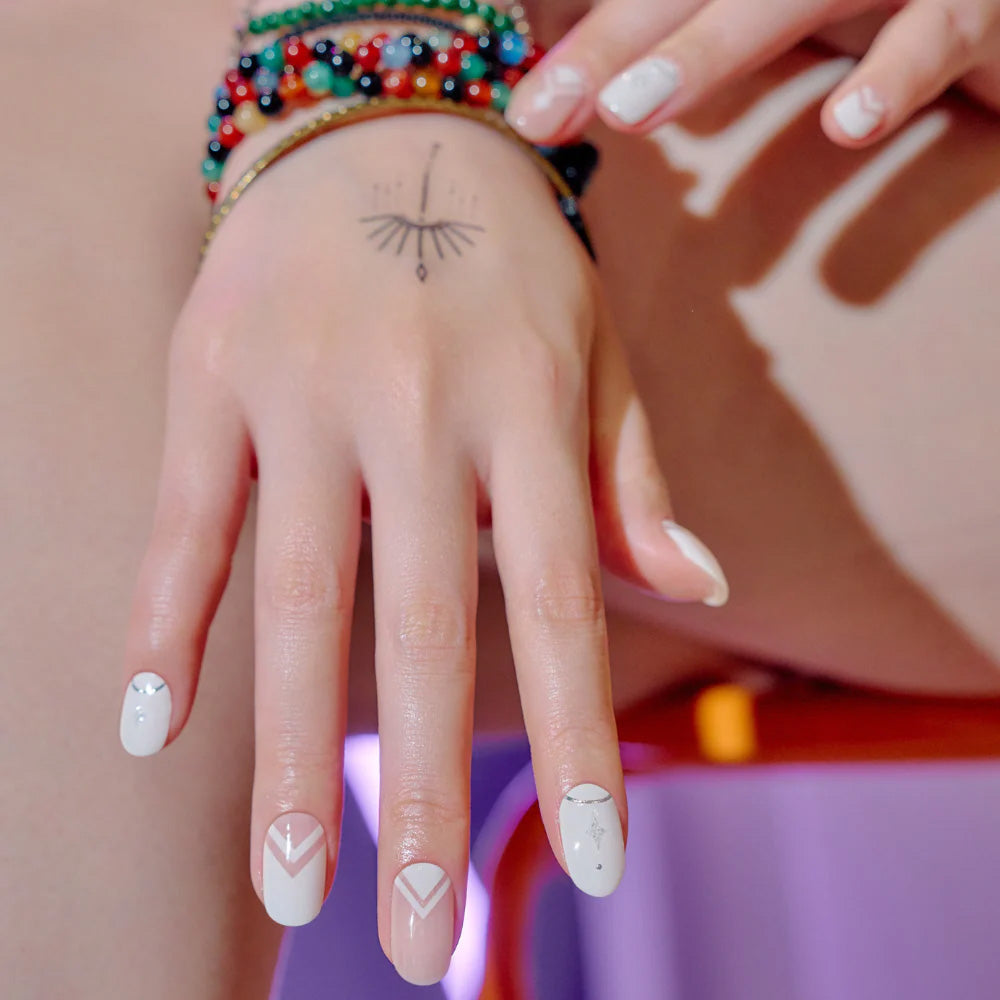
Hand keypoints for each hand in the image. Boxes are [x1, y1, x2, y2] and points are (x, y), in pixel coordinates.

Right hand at [118, 113, 727, 983]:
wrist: (389, 122)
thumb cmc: (507, 260)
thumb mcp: (594, 351)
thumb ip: (633, 476)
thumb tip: (695, 592)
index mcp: (531, 410)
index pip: (563, 606)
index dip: (576, 740)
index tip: (595, 864)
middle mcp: (422, 408)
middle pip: (424, 630)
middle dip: (419, 798)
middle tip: (413, 943)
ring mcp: (308, 391)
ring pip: (301, 597)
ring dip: (292, 752)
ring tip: (294, 882)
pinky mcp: (215, 373)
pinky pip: (187, 519)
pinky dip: (167, 626)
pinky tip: (151, 731)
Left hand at [507, 0, 999, 145]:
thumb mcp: (773, 5)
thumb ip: (687, 29)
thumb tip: (588, 85)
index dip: (590, 34)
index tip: (523, 100)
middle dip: (611, 43)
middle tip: (538, 112)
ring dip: (710, 49)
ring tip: (631, 112)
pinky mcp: (979, 0)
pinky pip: (938, 31)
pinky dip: (898, 74)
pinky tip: (847, 125)